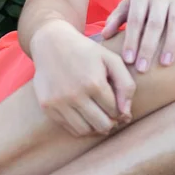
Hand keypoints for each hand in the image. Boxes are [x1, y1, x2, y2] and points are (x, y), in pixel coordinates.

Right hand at [28, 21, 135, 136]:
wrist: (52, 44)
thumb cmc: (87, 52)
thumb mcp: (112, 60)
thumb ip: (126, 85)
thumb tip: (126, 113)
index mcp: (94, 82)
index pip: (115, 111)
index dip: (121, 111)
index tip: (120, 106)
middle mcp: (75, 95)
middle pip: (102, 125)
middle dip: (111, 123)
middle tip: (112, 116)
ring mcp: (59, 102)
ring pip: (85, 130)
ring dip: (96, 128)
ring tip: (100, 117)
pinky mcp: (47, 106)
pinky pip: (68, 128)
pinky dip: (80, 127)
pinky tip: (85, 116)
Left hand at [102, 0, 174, 71]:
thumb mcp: (134, 2)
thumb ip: (118, 17)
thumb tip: (103, 36)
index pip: (134, 20)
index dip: (131, 40)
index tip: (128, 60)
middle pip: (154, 23)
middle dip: (148, 47)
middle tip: (143, 69)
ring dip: (170, 43)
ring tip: (165, 63)